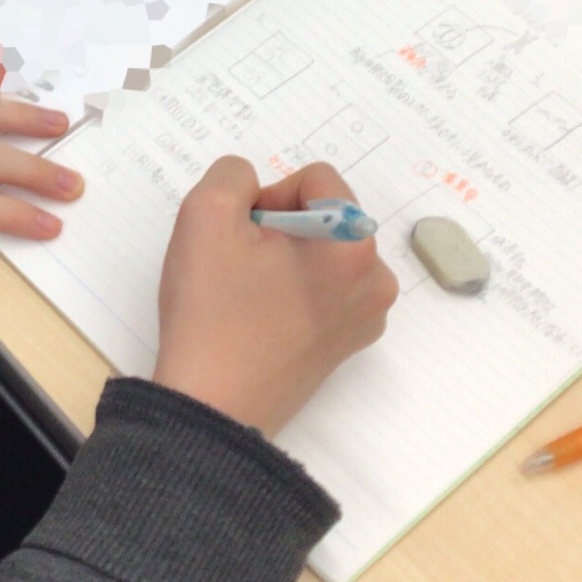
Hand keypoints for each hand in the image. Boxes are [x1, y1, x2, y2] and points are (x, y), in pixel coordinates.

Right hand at [152, 159, 397, 436]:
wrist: (212, 406)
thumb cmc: (212, 313)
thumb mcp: (205, 215)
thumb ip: (232, 175)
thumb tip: (252, 186)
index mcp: (355, 244)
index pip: (316, 179)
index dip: (267, 196)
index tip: (242, 235)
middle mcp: (377, 279)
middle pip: (325, 217)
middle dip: (280, 227)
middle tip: (241, 265)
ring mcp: (367, 316)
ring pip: (324, 254)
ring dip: (286, 258)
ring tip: (249, 293)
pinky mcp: (349, 344)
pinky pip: (326, 291)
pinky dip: (295, 291)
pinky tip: (262, 316)